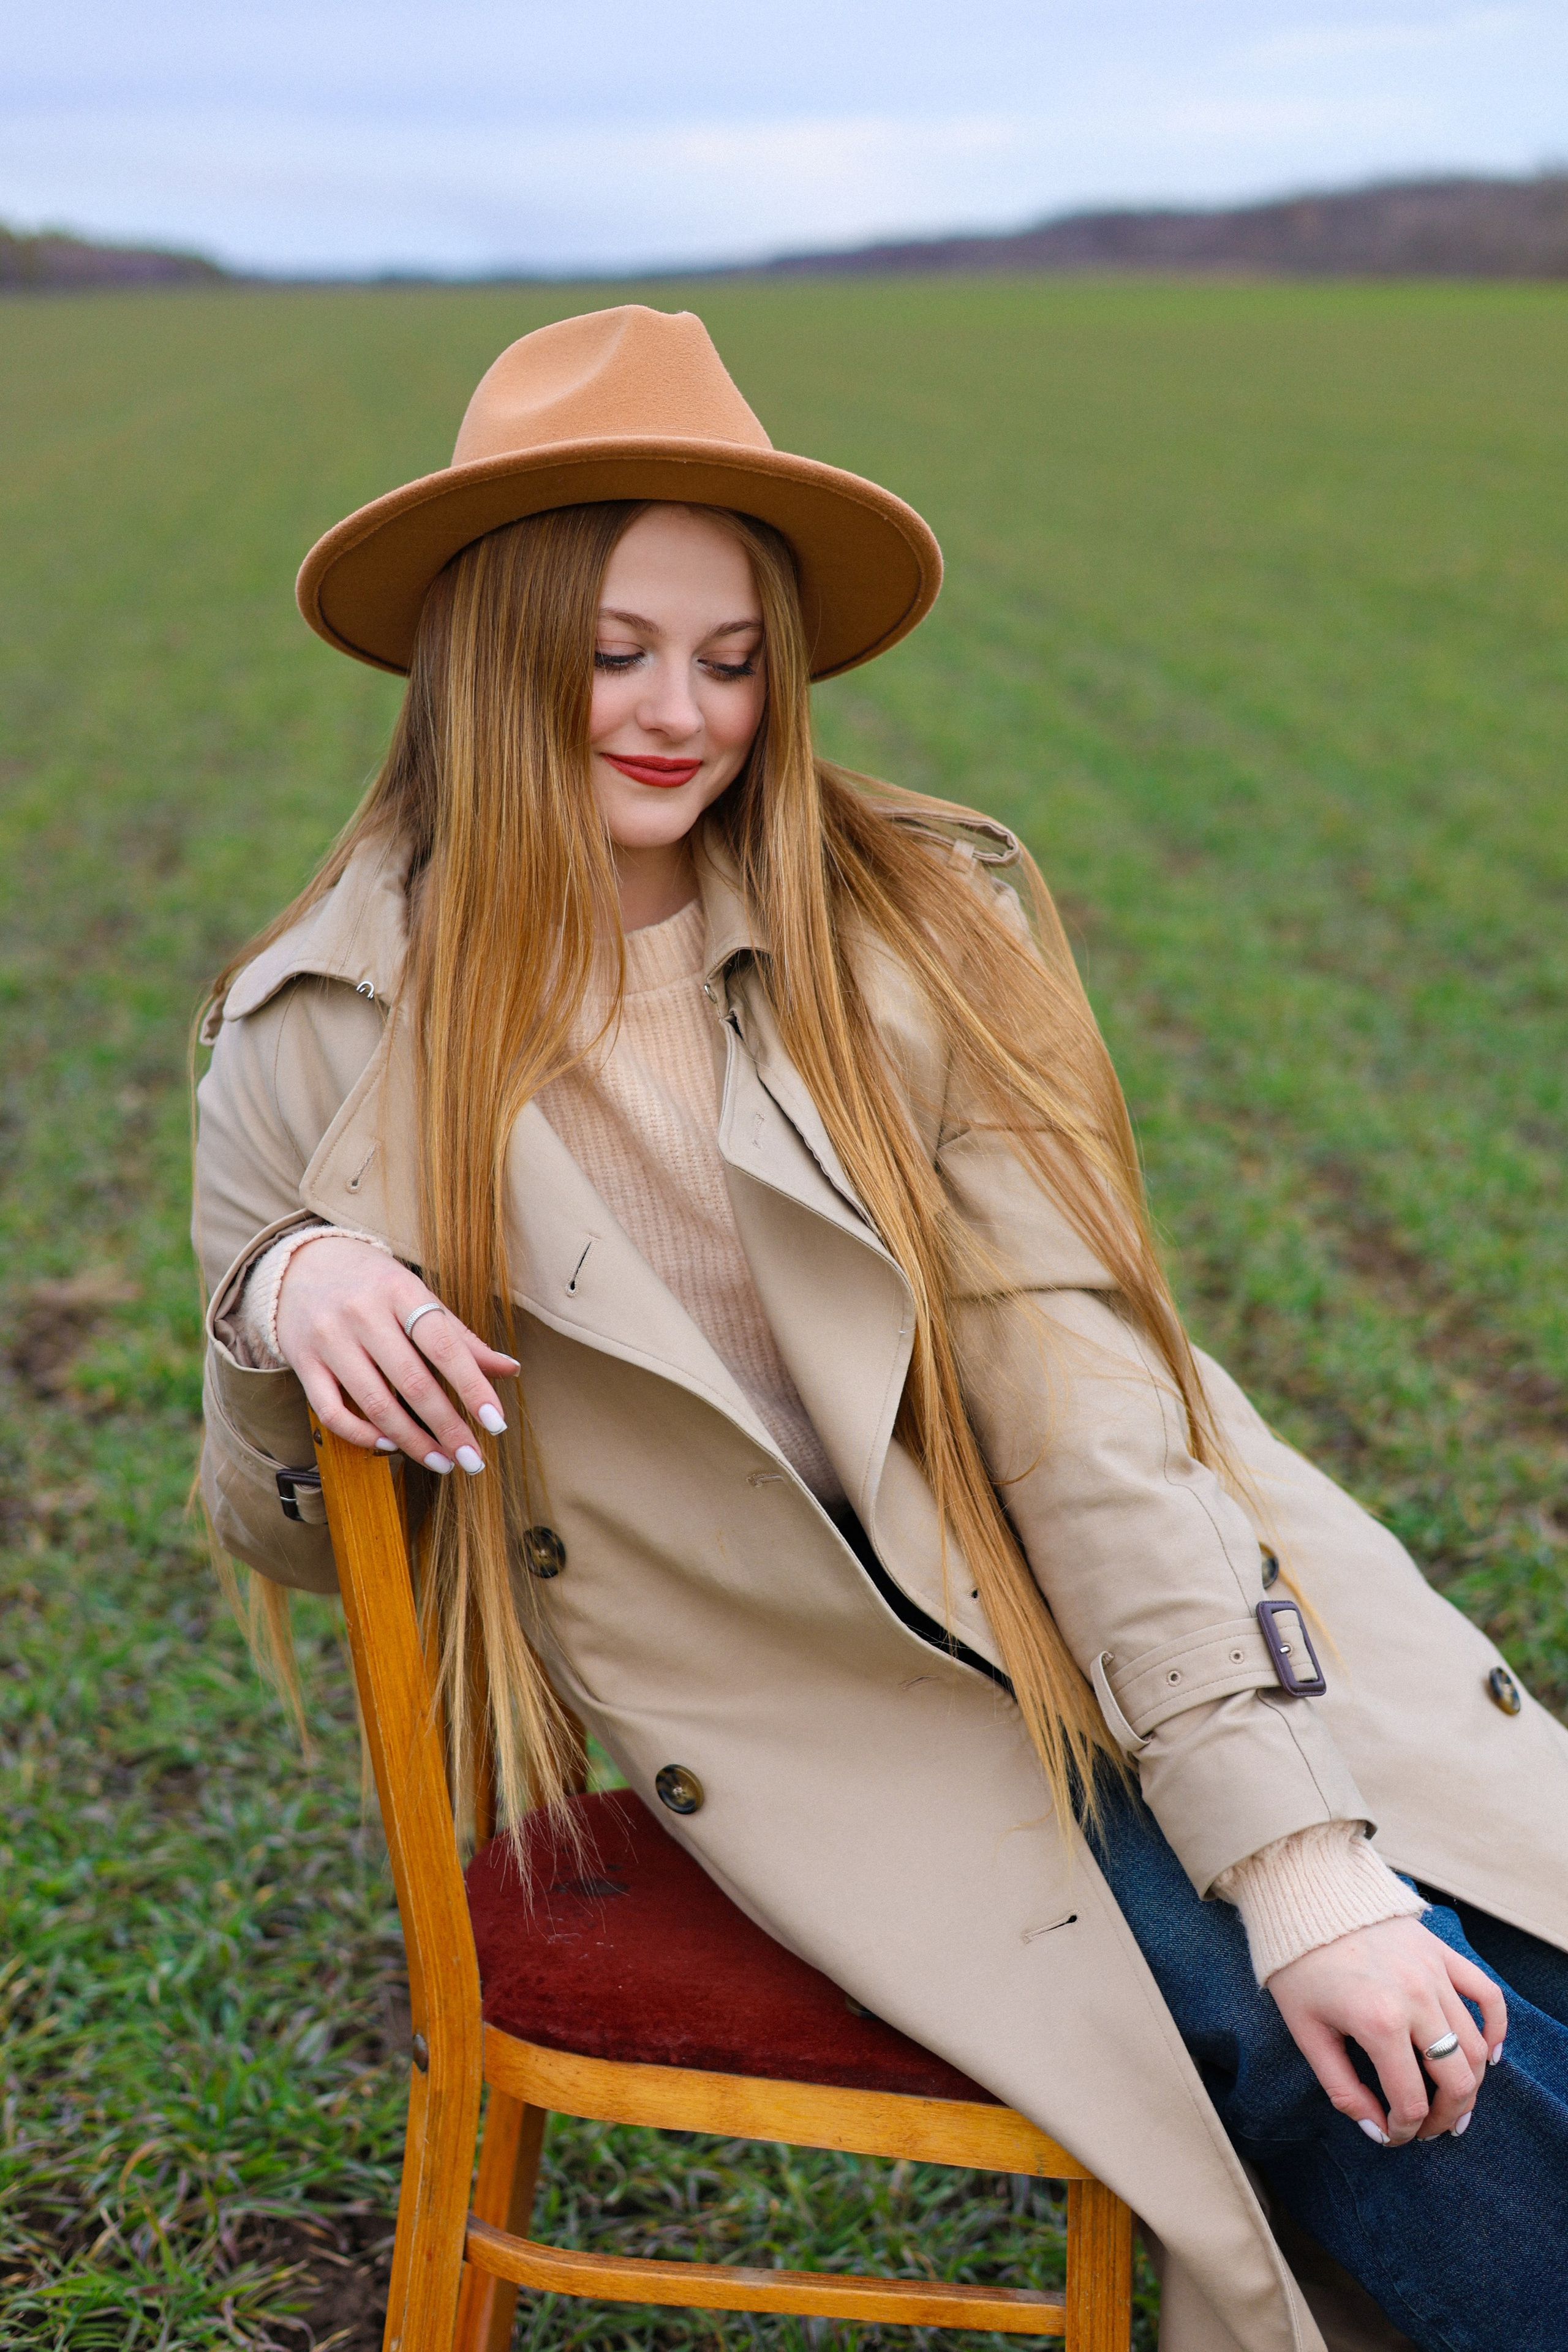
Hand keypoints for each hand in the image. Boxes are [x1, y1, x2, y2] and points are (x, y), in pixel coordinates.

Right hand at [274, 1237, 518, 1475]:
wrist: (301, 1265)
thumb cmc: (374, 1285)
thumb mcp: (418, 1296)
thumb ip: (460, 1336)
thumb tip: (510, 1369)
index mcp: (400, 1290)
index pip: (442, 1345)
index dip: (472, 1387)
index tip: (496, 1423)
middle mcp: (362, 1313)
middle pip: (412, 1382)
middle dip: (448, 1428)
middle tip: (473, 1460)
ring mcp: (329, 1339)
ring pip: (375, 1404)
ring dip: (413, 1442)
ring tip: (442, 1461)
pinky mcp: (302, 1362)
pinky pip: (332, 1412)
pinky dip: (363, 1436)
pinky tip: (389, 1446)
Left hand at [1268, 1914, 1505, 2144]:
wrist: (1305, 1900)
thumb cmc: (1299, 1968)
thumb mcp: (1307, 2033)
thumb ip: (1342, 2089)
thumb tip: (1376, 2131)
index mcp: (1378, 2022)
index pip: (1410, 2100)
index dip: (1405, 2130)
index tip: (1394, 2136)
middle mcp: (1415, 1999)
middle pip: (1457, 2081)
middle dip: (1447, 2118)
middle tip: (1430, 2129)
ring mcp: (1434, 1974)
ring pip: (1475, 2047)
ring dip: (1471, 2085)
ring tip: (1454, 2104)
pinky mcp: (1442, 1953)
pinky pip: (1487, 1996)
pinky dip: (1495, 2029)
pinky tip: (1488, 2055)